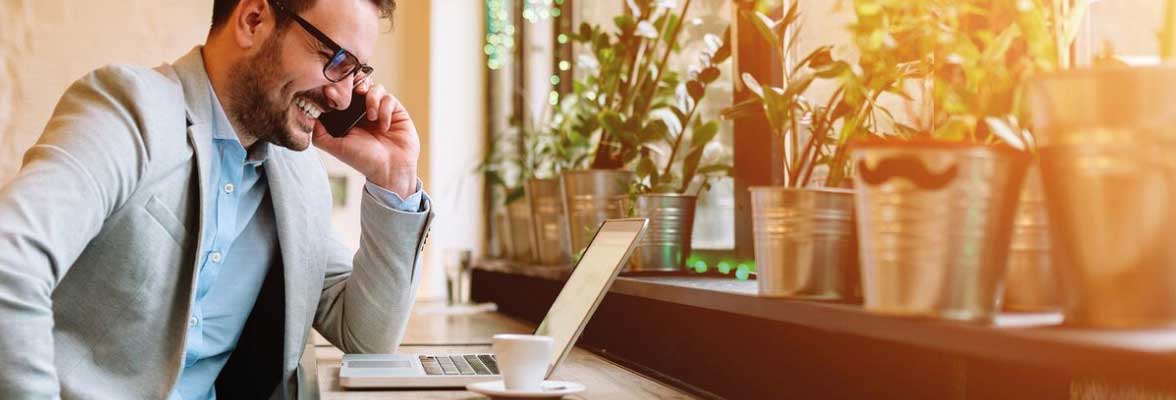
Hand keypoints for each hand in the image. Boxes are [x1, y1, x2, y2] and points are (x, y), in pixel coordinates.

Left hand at [312, 81, 419, 197]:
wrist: (389, 170)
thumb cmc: (363, 160)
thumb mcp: (335, 147)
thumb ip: (319, 133)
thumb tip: (308, 115)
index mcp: (348, 116)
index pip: (342, 92)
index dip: (338, 88)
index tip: (331, 92)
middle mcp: (364, 110)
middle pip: (359, 83)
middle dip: (355, 84)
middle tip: (353, 92)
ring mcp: (380, 109)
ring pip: (375, 87)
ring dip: (372, 99)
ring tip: (371, 117)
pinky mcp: (396, 111)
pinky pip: (389, 99)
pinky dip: (385, 110)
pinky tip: (384, 126)